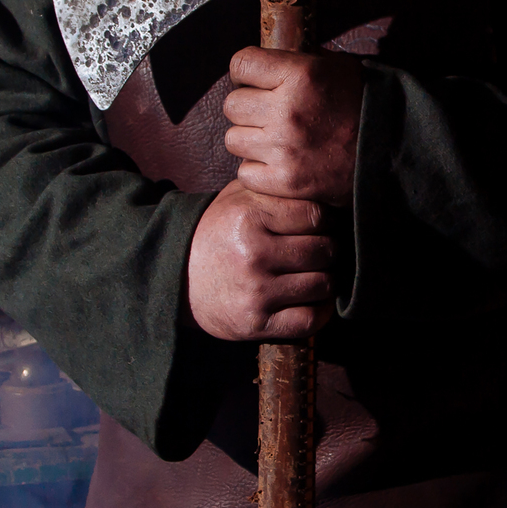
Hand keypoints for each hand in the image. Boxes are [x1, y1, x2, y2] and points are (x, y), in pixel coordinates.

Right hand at [187, 181, 334, 340]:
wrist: (177, 278)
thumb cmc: (219, 233)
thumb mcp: (238, 199)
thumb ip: (276, 189)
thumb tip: (321, 184)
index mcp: (248, 217)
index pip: (317, 216)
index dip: (327, 220)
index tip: (322, 226)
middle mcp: (253, 255)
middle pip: (325, 250)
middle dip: (329, 250)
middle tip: (321, 250)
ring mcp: (256, 292)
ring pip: (324, 285)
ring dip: (326, 280)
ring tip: (315, 273)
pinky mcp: (257, 323)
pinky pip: (311, 319)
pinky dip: (320, 311)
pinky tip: (312, 299)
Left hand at [223, 47, 362, 207]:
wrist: (395, 153)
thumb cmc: (366, 107)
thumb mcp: (338, 68)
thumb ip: (300, 62)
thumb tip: (268, 59)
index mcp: (300, 75)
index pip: (240, 64)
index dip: (246, 73)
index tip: (256, 82)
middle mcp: (287, 110)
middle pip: (232, 104)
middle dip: (249, 108)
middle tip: (270, 115)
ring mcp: (284, 148)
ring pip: (234, 139)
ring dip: (251, 140)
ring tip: (276, 141)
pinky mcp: (286, 181)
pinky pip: (245, 172)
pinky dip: (259, 170)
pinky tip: (280, 164)